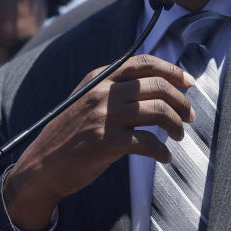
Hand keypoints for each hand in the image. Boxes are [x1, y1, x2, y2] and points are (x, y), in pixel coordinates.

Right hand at [3, 54, 194, 230]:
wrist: (41, 166)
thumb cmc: (70, 135)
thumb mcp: (87, 101)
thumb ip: (114, 90)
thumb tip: (156, 86)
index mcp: (100, 78)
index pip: (143, 63)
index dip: (171, 70)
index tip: (189, 82)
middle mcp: (102, 92)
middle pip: (156, 86)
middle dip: (181, 101)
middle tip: (190, 116)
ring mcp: (103, 116)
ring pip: (157, 111)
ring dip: (176, 124)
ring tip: (178, 136)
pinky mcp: (105, 141)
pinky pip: (147, 142)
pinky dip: (161, 150)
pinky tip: (164, 157)